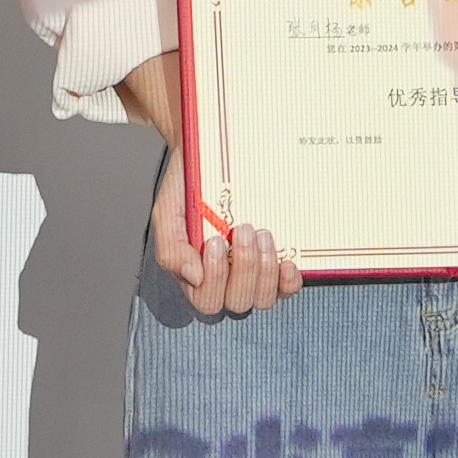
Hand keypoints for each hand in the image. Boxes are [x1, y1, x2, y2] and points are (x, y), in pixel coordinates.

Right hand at [114, 55, 298, 315]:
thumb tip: (193, 277)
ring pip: (263, 299)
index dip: (215, 279)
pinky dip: (289, 281)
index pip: (206, 300)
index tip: (214, 240)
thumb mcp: (169, 212)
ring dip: (266, 271)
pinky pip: (286, 288)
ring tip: (263, 234)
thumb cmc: (187, 186)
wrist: (211, 155)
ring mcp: (252, 274)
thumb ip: (171, 246)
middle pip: (238, 302)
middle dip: (244, 268)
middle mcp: (225, 280)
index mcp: (196, 274)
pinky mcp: (275, 262)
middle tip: (245, 228)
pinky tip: (288, 262)